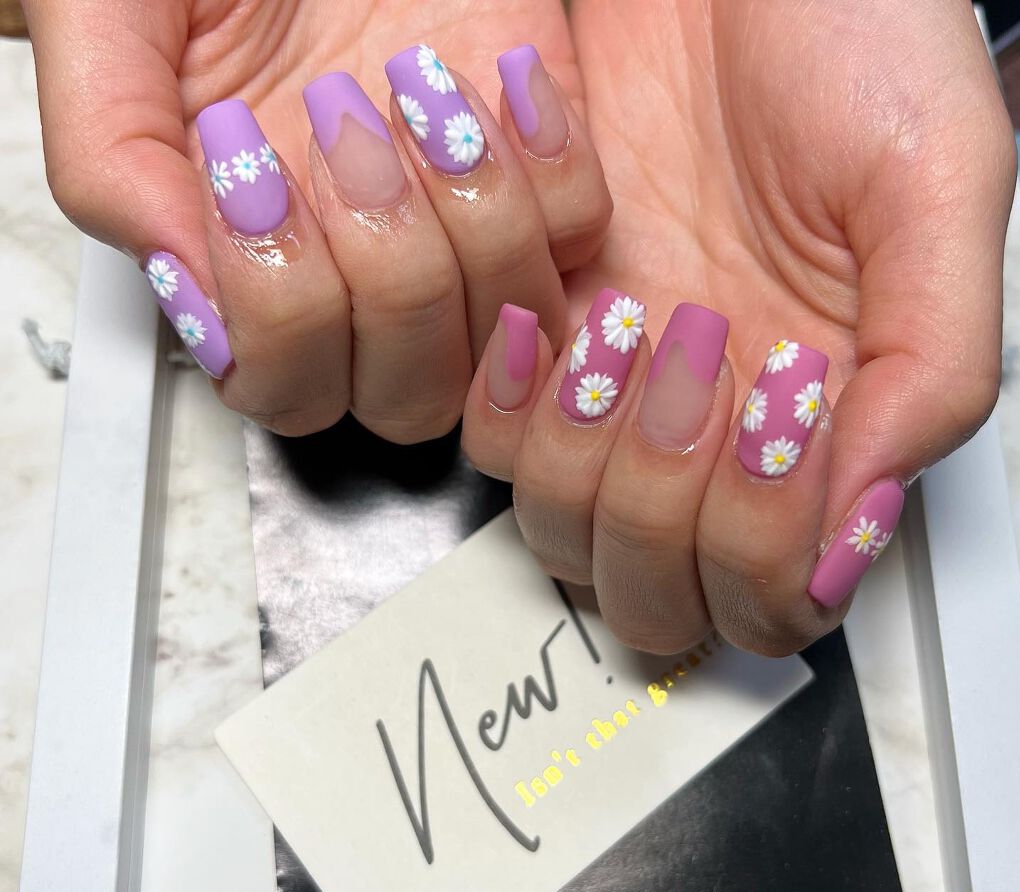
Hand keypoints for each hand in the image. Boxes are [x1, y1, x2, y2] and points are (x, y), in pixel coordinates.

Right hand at [25, 0, 610, 437]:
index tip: (251, 167)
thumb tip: (181, 279)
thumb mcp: (111, 24)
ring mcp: (462, 247)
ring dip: (470, 216)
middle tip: (339, 118)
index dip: (280, 310)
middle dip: (385, 271)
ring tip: (415, 84)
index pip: (284, 388)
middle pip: (405, 395)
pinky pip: (576, 239)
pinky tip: (498, 75)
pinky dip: (548, 164)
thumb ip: (111, 158)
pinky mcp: (545, 190)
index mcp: (257, 273)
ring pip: (502, 332)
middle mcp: (365, 285)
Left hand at [462, 0, 1015, 654]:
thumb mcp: (933, 183)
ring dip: (587, 457)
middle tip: (701, 352)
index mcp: (823, 425)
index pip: (772, 597)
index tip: (778, 400)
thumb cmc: (841, 36)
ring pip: (562, 537)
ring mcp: (618, 404)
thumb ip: (933, 367)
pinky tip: (545, 321)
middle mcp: (714, 437)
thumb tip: (861, 524)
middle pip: (655, 595)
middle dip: (666, 504)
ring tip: (630, 324)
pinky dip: (510, 408)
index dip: (760, 542)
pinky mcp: (539, 348)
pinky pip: (490, 451)